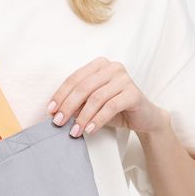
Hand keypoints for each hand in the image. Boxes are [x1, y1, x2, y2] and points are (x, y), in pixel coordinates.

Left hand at [47, 57, 168, 136]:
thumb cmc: (115, 109)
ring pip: (96, 98)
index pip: (74, 78)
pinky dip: (98, 119)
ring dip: (82, 117)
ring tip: (74, 131)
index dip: (60, 95)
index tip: (50, 110)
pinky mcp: (133, 92)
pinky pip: (111, 106)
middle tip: (59, 122)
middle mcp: (112, 67)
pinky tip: (90, 130)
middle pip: (83, 87)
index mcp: (99, 65)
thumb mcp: (92, 105)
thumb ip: (77, 103)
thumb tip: (58, 111)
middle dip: (68, 106)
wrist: (144, 118)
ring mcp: (124, 78)